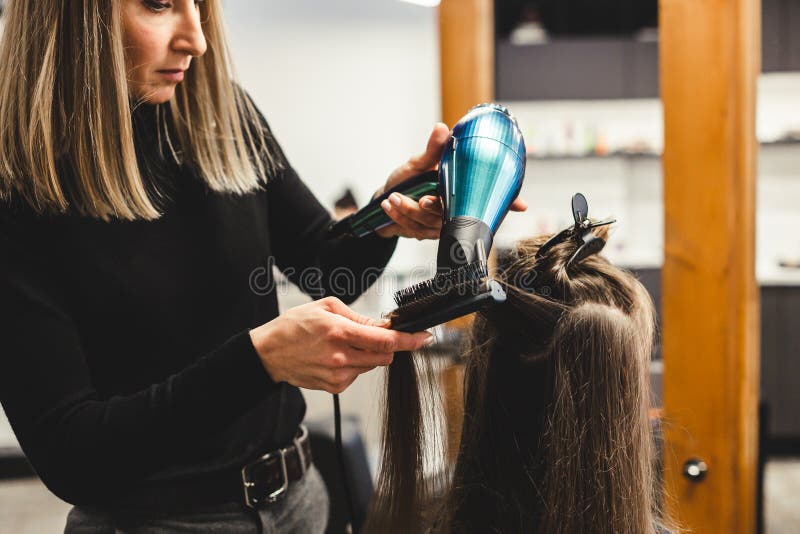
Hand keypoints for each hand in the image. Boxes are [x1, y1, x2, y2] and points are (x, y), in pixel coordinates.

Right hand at [249, 297, 433, 393]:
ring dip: (368, 355)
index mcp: (340, 332)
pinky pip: (358, 375)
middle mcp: (340, 356)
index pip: (385, 340)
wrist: (268, 353)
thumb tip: (384, 327)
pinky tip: (335, 357)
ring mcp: (337, 375)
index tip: (425, 338)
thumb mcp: (326, 308)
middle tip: (370, 336)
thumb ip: (359, 318)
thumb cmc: (295, 326)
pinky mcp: (334, 387)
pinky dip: (354, 366)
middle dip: (386, 346)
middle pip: (384, 356)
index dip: (409, 340)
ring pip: (372, 366)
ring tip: (343, 345)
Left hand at [375, 123, 527, 238]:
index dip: (507, 204)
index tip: (521, 205)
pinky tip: (388, 205)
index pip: (485, 200)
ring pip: (425, 222)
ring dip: (408, 210)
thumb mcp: (418, 163)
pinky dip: (397, 214)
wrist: (384, 201)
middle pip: (451, 216)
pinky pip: (409, 227)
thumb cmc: (407, 182)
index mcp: (456, 194)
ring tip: (393, 197)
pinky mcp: (418, 233)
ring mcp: (435, 226)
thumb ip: (433, 150)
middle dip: (433, 209)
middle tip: (421, 200)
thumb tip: (443, 127)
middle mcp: (450, 212)